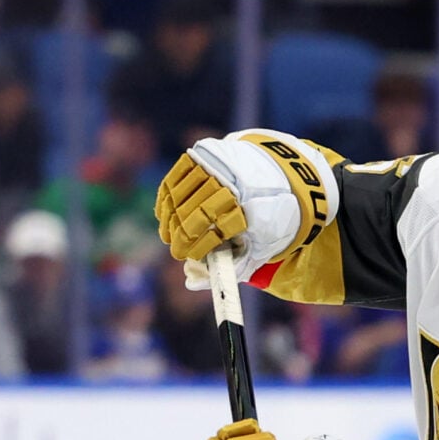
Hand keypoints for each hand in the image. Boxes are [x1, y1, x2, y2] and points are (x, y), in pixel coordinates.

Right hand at [156, 134, 326, 270]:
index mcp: (253, 204)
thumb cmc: (263, 219)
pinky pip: (173, 180)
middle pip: (196, 212)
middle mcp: (232, 181)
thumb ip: (231, 266)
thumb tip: (191, 283)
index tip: (190, 257)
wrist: (273, 174)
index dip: (201, 245)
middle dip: (182, 235)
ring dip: (170, 219)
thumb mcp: (259, 245)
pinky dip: (166, 201)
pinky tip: (165, 216)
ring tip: (169, 236)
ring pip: (179, 196)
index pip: (220, 227)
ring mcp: (214, 165)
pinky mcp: (199, 156)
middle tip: (177, 251)